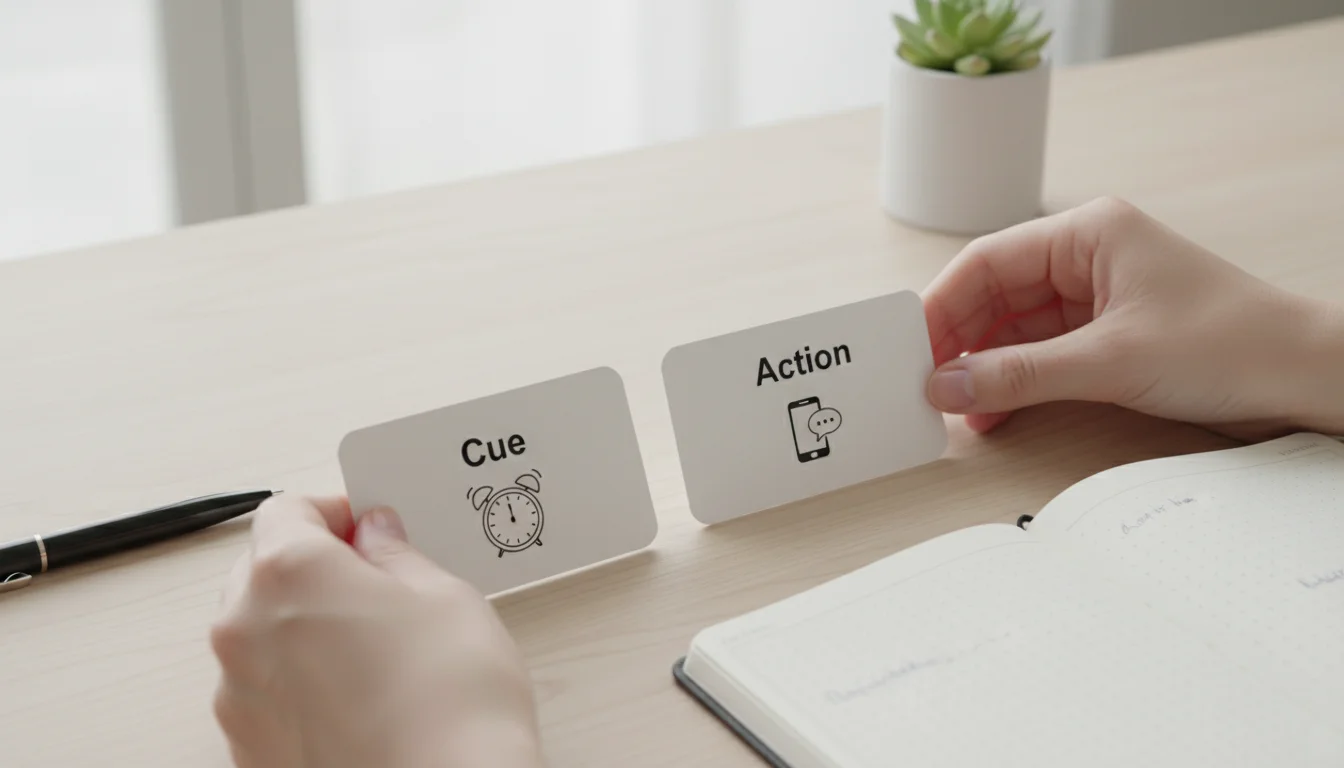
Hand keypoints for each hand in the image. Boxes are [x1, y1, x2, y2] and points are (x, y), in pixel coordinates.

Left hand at [210, 496, 544, 767]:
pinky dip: (301, 684)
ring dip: (304, 627)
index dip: (337, 511)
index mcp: (289, 571)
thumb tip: (378, 538)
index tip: (372, 526)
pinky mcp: (248, 749)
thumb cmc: (449, 702)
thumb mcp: (444, 595)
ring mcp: (239, 696)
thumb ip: (396, 554)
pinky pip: (266, 692)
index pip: (290, 509)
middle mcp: (244, 628)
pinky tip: (361, 697)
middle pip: (264, 569)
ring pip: (261, 634)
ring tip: (376, 650)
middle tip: (381, 583)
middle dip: (316, 568)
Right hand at [921, 197, 1343, 438]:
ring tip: (955, 407)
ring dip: (984, 368)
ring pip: (1014, 329)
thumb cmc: (1234, 343)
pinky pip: (1041, 355)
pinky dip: (1014, 383)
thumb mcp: (1112, 360)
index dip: (943, 306)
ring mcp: (1097, 299)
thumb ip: (1021, 374)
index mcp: (1088, 234)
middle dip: (959, 342)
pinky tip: (992, 411)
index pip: (988, 261)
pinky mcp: (1107, 337)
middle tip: (924, 384)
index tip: (912, 347)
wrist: (1308, 378)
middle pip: (995, 296)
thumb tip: (948, 384)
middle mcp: (1087, 259)